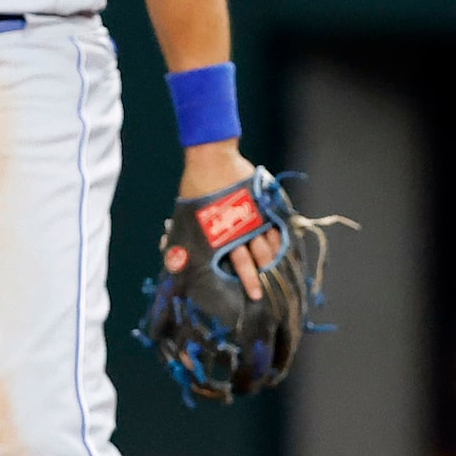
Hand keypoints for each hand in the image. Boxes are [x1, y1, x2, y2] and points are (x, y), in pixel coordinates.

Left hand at [180, 140, 282, 299]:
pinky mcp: (264, 203)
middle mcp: (242, 230)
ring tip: (277, 270)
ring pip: (269, 243)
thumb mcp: (183, 220)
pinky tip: (282, 244)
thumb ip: (181, 242)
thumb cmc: (195, 190)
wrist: (212, 160)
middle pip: (257, 259)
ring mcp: (256, 216)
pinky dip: (280, 237)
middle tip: (267, 291)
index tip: (255, 294)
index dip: (249, 281)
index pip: (240, 266)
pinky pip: (276, 225)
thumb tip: (172, 260)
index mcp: (223, 237)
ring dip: (274, 259)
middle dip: (263, 277)